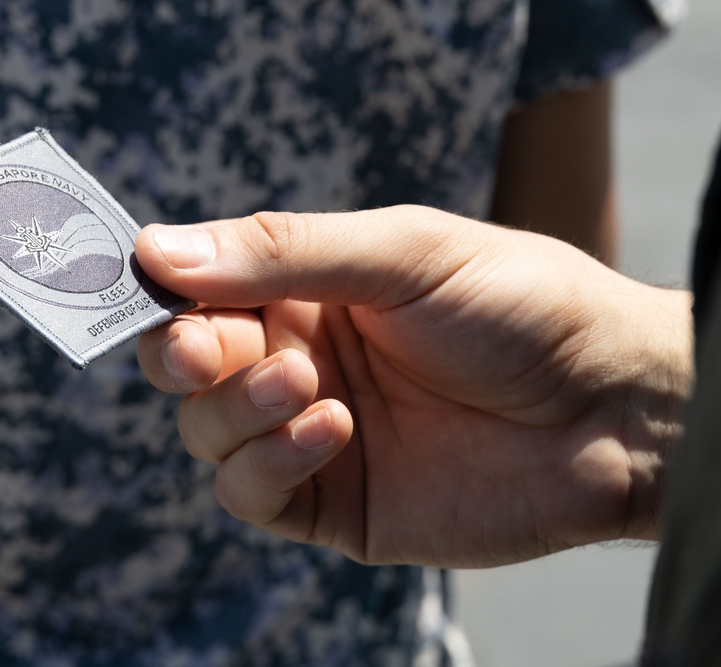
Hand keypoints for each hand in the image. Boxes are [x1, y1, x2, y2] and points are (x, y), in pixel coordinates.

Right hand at [136, 206, 692, 566]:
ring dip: (235, 407)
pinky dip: (270, 463)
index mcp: (305, 290)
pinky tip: (332, 429)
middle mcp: (295, 359)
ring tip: (306, 384)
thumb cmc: (519, 306)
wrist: (612, 408)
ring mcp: (307, 434)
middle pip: (184, 366)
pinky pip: (252, 493)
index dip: (163, 290)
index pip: (199, 289)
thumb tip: (156, 250)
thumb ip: (280, 251)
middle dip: (182, 356)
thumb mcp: (400, 253)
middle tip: (204, 347)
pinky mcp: (330, 502)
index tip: (145, 285)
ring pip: (206, 432)